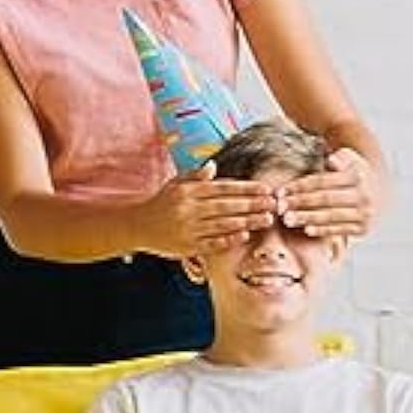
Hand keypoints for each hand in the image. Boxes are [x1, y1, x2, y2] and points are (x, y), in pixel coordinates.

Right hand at [136, 163, 275, 257]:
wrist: (138, 225)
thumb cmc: (163, 202)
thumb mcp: (176, 183)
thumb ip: (196, 175)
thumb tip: (213, 165)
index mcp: (189, 191)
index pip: (223, 188)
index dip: (246, 188)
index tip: (266, 188)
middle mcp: (189, 208)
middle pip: (227, 206)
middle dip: (253, 204)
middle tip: (274, 204)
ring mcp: (188, 228)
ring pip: (223, 224)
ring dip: (247, 222)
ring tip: (266, 219)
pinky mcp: (187, 246)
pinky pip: (211, 243)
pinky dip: (228, 239)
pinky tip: (244, 235)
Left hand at [276, 149, 380, 240]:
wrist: (379, 191)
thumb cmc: (354, 173)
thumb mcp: (351, 159)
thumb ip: (340, 159)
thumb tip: (332, 159)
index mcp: (357, 176)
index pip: (323, 181)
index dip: (300, 186)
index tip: (282, 191)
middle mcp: (363, 195)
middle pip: (325, 199)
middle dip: (300, 203)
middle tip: (280, 207)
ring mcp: (364, 213)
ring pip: (331, 216)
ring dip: (307, 218)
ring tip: (288, 220)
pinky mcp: (363, 228)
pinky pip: (339, 230)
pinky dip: (323, 230)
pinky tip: (307, 229)